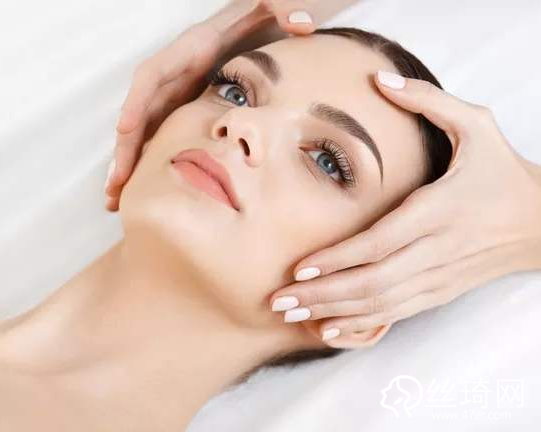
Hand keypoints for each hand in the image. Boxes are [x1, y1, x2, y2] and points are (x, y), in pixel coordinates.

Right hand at [104, 0, 356, 210]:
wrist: (274, 14)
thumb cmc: (271, 7)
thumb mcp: (276, 1)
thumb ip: (283, 6)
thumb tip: (300, 23)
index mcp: (196, 48)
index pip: (155, 74)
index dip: (138, 101)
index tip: (124, 131)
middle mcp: (182, 69)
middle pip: (143, 110)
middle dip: (126, 148)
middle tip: (115, 187)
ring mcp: (185, 87)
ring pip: (149, 127)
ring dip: (131, 161)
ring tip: (115, 198)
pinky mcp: (194, 100)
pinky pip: (167, 131)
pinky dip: (153, 157)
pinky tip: (146, 183)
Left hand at [270, 70, 540, 348]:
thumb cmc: (502, 172)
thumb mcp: (477, 126)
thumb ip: (428, 101)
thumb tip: (382, 78)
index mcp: (440, 210)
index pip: (382, 241)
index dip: (340, 257)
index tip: (300, 265)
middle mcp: (437, 250)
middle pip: (373, 281)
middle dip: (323, 293)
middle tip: (279, 300)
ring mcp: (439, 277)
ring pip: (380, 304)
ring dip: (333, 312)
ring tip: (292, 314)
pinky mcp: (440, 292)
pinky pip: (395, 314)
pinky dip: (361, 324)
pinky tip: (331, 329)